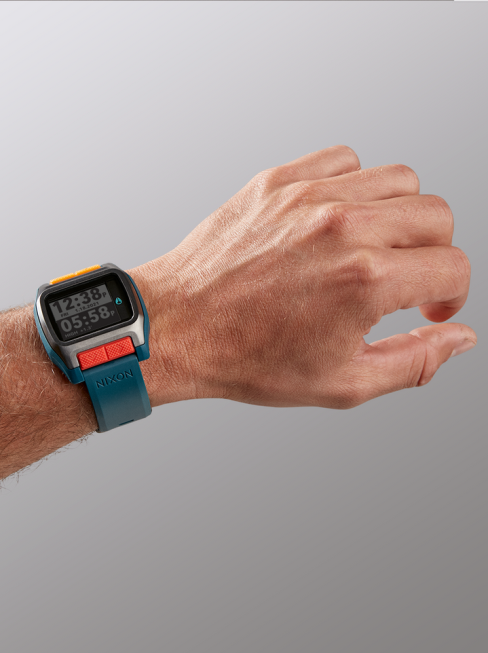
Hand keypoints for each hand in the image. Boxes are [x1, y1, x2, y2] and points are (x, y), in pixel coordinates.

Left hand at [132, 145, 475, 408]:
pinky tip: (336, 221)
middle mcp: (343, 229)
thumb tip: (458, 338)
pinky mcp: (279, 181)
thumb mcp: (341, 383)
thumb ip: (414, 361)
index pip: (453, 267)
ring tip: (371, 249)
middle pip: (437, 215)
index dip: (451, 295)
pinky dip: (354, 186)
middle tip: (406, 280)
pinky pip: (345, 159)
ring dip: (400, 217)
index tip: (430, 306)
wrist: (179, 327)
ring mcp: (309, 197)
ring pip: (400, 179)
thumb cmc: (248, 358)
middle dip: (434, 254)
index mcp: (365, 282)